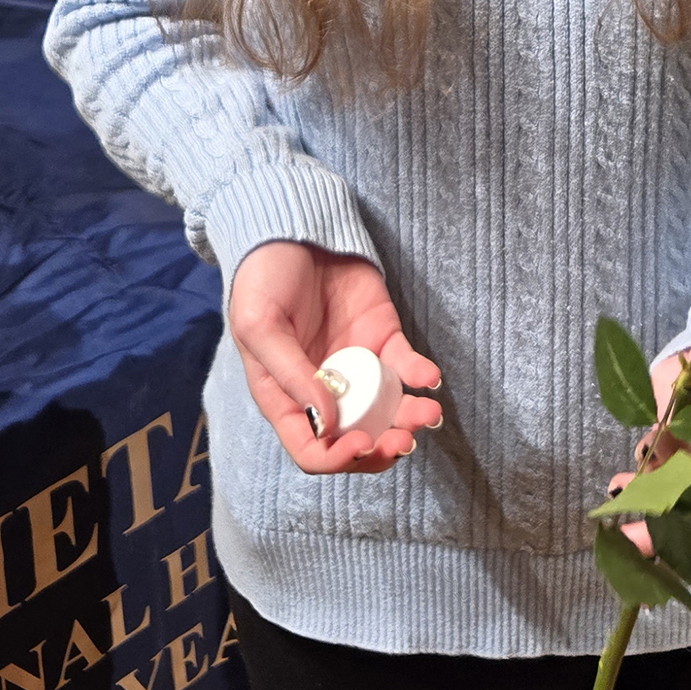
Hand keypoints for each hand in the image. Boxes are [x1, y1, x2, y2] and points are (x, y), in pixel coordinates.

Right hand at [228, 242, 443, 473]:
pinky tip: (430, 377)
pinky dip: (420, 373)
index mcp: (285, 398)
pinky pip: (405, 365)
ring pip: (387, 408)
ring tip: (428, 414)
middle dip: (381, 447)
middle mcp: (324, 391)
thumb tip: (327, 422)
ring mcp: (356, 365)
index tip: (361, 444)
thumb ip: (291, 375)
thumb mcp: (260, 326)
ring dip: (409, 418)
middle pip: (356, 436)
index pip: (310, 447)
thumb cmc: (263, 280)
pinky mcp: (382, 337)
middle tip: (404, 442)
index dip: (336, 458)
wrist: (295, 231)